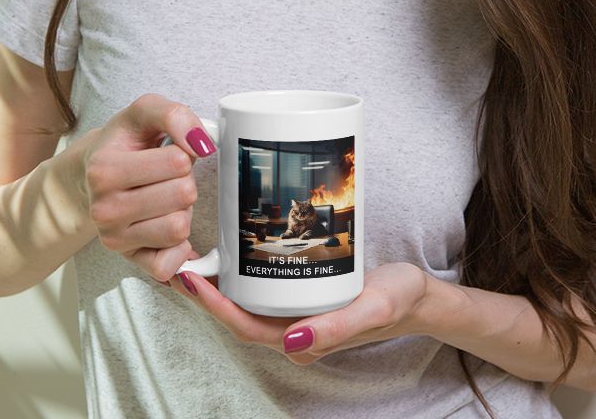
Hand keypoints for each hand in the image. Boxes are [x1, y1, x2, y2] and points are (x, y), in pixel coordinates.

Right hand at [78, 93, 215, 281]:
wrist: (93, 172)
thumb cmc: (124, 141)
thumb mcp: (145, 111)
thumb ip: (175, 115)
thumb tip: (201, 143)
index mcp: (103, 169)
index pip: (178, 161)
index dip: (183, 152)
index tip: (165, 151)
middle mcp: (103, 209)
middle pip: (183, 195)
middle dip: (184, 181)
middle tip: (165, 176)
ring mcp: (113, 238)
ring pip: (180, 228)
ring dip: (182, 210)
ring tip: (163, 197)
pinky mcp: (128, 260)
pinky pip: (168, 265)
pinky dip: (178, 247)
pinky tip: (166, 225)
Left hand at [167, 262, 428, 361]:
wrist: (417, 297)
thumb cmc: (396, 302)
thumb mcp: (372, 309)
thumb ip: (335, 329)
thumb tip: (290, 342)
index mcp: (302, 341)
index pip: (245, 326)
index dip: (214, 306)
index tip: (190, 277)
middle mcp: (292, 334)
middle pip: (237, 316)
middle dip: (204, 293)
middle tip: (178, 258)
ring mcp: (295, 318)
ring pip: (246, 304)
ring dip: (218, 284)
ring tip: (195, 254)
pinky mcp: (300, 301)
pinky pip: (261, 293)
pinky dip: (240, 277)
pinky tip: (231, 255)